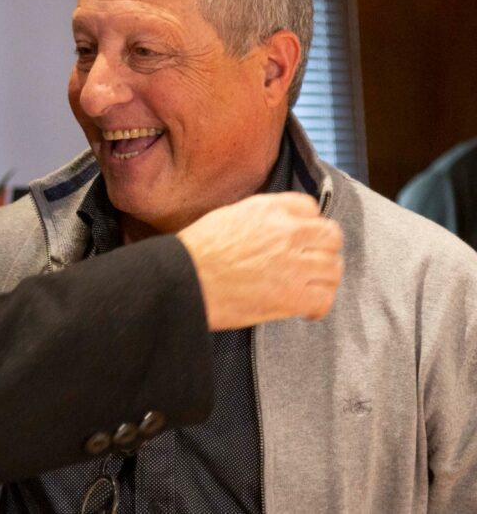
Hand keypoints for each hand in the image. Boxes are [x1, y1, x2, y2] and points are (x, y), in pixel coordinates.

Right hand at [176, 192, 343, 330]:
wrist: (183, 280)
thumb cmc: (195, 252)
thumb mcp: (227, 217)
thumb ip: (258, 218)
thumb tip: (272, 228)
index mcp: (269, 209)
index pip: (310, 208)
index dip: (307, 225)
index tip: (301, 239)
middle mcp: (288, 232)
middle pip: (331, 237)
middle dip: (323, 250)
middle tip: (310, 264)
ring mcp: (294, 265)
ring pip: (334, 269)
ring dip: (323, 279)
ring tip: (308, 288)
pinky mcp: (292, 297)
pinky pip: (325, 299)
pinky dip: (318, 306)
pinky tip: (304, 309)